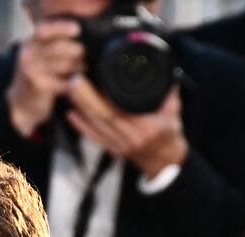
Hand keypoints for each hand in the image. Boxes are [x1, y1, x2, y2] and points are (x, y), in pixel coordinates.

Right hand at [6, 19, 83, 137]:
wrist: (22, 103)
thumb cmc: (38, 75)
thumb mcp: (39, 54)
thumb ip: (54, 42)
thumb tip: (81, 34)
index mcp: (29, 42)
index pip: (45, 29)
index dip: (62, 27)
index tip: (77, 30)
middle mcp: (28, 54)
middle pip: (60, 47)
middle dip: (78, 51)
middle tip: (85, 57)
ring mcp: (31, 70)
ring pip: (65, 64)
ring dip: (79, 67)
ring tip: (82, 69)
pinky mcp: (38, 86)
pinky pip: (65, 82)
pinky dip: (74, 82)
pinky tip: (76, 83)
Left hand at [67, 82, 188, 177]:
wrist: (165, 160)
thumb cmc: (169, 133)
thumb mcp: (173, 110)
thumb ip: (168, 90)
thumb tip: (165, 67)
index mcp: (147, 127)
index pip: (120, 111)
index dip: (104, 97)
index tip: (95, 79)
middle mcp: (132, 138)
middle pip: (103, 116)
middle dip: (86, 98)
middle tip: (76, 80)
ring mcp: (121, 146)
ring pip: (96, 126)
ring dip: (81, 108)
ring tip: (72, 90)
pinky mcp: (113, 151)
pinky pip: (94, 137)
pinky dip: (81, 126)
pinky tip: (71, 114)